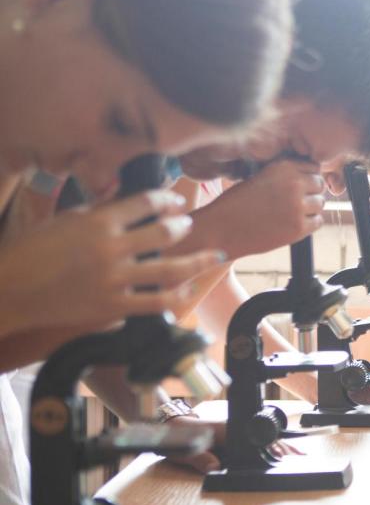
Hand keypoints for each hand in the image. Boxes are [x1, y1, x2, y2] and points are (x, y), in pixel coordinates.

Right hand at [0, 191, 223, 336]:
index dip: (167, 199)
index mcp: (97, 221)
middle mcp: (110, 248)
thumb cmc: (29, 250)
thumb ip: (98, 210)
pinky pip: (154, 302)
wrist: (8, 289)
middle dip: (184, 226)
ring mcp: (113, 279)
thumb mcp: (64, 219)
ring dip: (197, 261)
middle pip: (164, 233)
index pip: (145, 202)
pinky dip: (176, 296)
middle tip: (190, 224)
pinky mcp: (111, 306)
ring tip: (213, 255)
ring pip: (169, 269)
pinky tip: (188, 290)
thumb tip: (125, 197)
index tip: (176, 200)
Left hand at [164, 417, 301, 473]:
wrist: (174, 427)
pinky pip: (260, 439)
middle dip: (285, 449)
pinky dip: (274, 445)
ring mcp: (240, 431)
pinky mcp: (238, 434)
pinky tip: (283, 450)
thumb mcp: (188, 451)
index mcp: (229, 432)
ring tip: (300, 455)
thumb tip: (214, 468)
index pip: (254, 441)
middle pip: (264, 439)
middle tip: (302, 458)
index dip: (270, 450)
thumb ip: (201, 459)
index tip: (284, 458)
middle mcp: (238, 429)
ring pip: (265, 438)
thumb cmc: (182, 438)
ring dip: (283, 446)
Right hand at [193, 159, 324, 258]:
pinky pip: (318, 222)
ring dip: (310, 209)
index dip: (307, 177)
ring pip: (320, 204)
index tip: (298, 187)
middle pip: (320, 185)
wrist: (222, 228)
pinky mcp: (298, 228)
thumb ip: (285, 175)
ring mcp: (298, 206)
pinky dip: (309, 223)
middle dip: (311, 192)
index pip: (313, 167)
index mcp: (283, 167)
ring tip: (291, 213)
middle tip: (295, 202)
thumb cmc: (238, 203)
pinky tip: (292, 224)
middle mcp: (294, 184)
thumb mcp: (261, 177)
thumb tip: (314, 175)